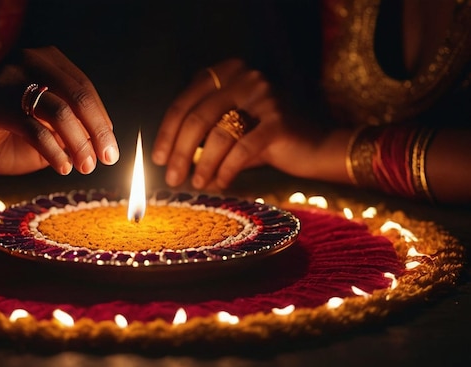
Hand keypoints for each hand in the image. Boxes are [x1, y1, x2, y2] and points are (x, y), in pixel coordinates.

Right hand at [0, 46, 118, 175]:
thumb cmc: (1, 136)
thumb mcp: (45, 132)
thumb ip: (71, 130)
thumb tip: (103, 141)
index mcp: (44, 61)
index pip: (85, 89)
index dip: (102, 121)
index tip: (110, 149)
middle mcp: (29, 61)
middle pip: (79, 96)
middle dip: (98, 132)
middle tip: (108, 159)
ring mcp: (10, 77)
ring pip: (61, 111)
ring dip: (79, 143)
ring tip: (86, 167)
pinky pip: (36, 128)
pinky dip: (54, 151)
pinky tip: (63, 168)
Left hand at [152, 58, 324, 189]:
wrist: (317, 146)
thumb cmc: (266, 140)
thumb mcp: (231, 128)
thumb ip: (201, 133)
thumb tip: (167, 158)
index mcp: (228, 73)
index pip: (185, 101)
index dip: (167, 132)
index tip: (158, 158)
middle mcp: (245, 78)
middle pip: (197, 118)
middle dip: (180, 153)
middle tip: (171, 178)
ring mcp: (263, 97)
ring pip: (217, 135)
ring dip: (201, 166)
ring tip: (195, 184)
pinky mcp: (278, 122)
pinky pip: (241, 150)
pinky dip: (226, 170)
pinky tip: (219, 184)